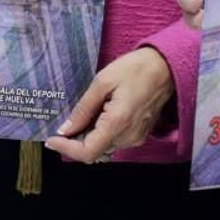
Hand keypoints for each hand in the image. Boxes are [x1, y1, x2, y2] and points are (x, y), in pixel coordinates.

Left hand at [46, 48, 174, 162]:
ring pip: (103, 146)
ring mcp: (136, 137)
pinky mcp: (140, 134)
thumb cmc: (136, 68)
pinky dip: (102, 132)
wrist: (167, 66)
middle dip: (75, 140)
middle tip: (65, 122)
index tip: (52, 140)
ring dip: (89, 135)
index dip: (66, 150)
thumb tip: (66, 129)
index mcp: (118, 123)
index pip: (87, 153)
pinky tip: (100, 113)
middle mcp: (128, 136)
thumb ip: (83, 109)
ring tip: (87, 112)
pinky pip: (115, 139)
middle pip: (94, 150)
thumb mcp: (102, 81)